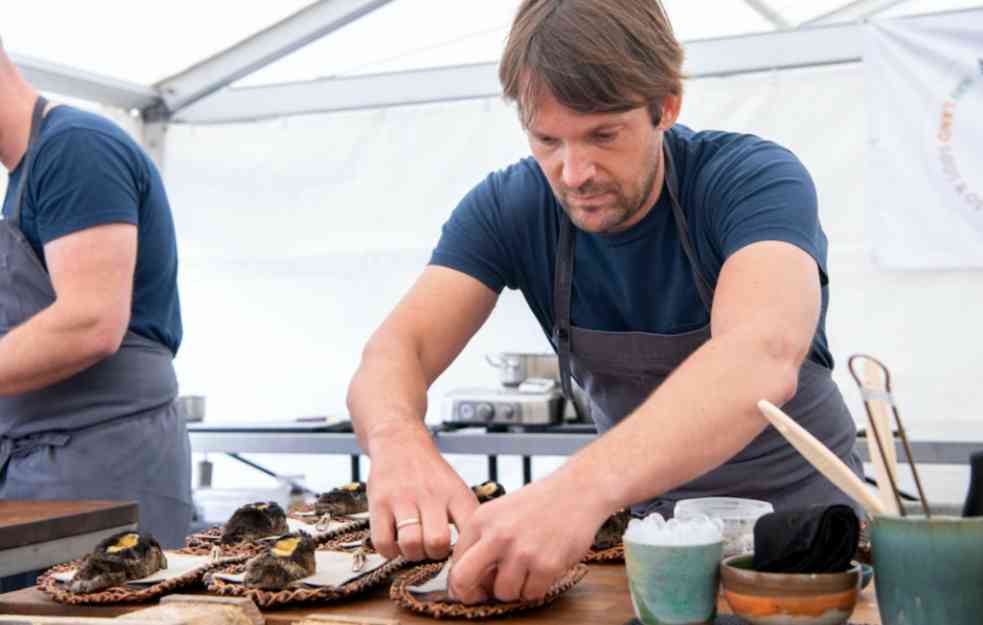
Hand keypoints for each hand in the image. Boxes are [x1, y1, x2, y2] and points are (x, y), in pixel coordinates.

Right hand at [366, 426, 477, 560]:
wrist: (400, 442)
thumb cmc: (432, 475)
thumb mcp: (457, 489)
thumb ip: (466, 518)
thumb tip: (472, 554)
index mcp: (456, 494)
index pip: (469, 530)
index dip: (465, 552)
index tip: (459, 555)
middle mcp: (431, 495)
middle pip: (437, 542)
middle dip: (434, 555)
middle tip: (431, 548)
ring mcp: (403, 498)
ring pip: (410, 544)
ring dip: (412, 553)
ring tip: (413, 545)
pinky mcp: (379, 503)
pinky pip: (383, 542)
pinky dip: (390, 551)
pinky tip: (395, 542)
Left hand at [448, 472, 610, 603]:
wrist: (576, 491)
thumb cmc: (537, 504)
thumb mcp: (499, 512)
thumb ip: (481, 540)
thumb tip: (467, 579)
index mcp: (481, 520)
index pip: (455, 562)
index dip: (462, 580)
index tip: (473, 585)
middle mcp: (497, 535)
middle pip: (464, 580)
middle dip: (471, 594)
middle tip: (485, 594)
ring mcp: (522, 551)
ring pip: (503, 593)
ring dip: (514, 589)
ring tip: (525, 573)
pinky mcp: (547, 564)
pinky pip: (531, 594)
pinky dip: (536, 588)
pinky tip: (542, 570)